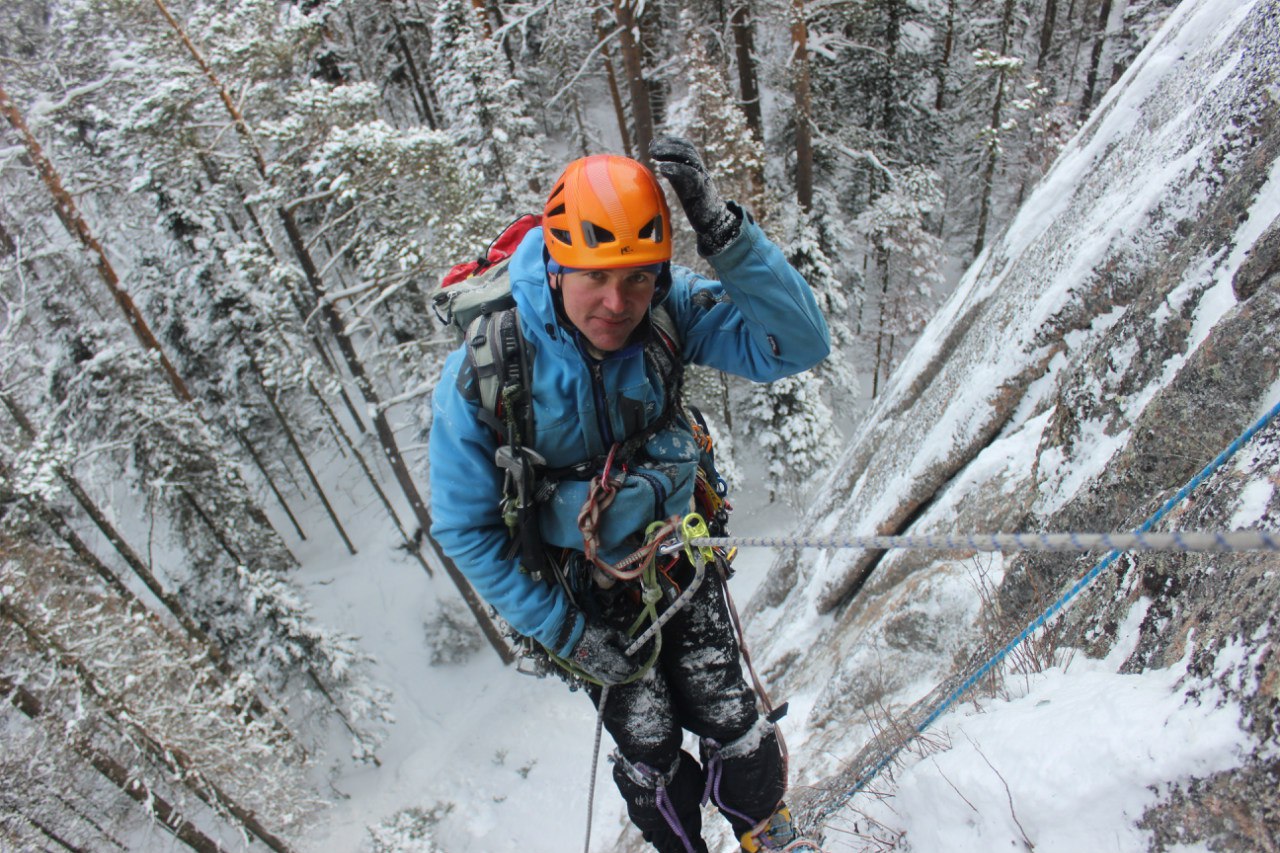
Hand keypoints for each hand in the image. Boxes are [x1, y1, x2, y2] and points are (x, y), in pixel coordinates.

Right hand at [571, 621, 642, 684]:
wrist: (573, 639)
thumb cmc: (592, 632)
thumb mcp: (611, 632)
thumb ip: (624, 640)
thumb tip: (635, 646)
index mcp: (610, 656)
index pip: (628, 666)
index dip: (634, 661)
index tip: (634, 654)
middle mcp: (604, 667)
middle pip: (624, 675)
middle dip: (630, 668)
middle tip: (630, 659)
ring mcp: (598, 672)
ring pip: (616, 680)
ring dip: (622, 674)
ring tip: (623, 665)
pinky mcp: (593, 674)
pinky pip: (607, 681)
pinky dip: (614, 678)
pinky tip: (614, 671)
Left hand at [649, 136, 739, 254]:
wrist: (715, 221)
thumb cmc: (697, 204)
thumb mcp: (684, 186)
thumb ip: (675, 175)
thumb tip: (658, 168)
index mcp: (696, 167)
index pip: (686, 146)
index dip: (671, 141)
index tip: (654, 142)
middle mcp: (700, 170)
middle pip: (688, 149)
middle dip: (669, 145)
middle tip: (652, 147)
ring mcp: (702, 178)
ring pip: (690, 158)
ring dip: (670, 153)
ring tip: (654, 154)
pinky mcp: (702, 190)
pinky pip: (691, 175)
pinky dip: (676, 169)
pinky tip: (663, 168)